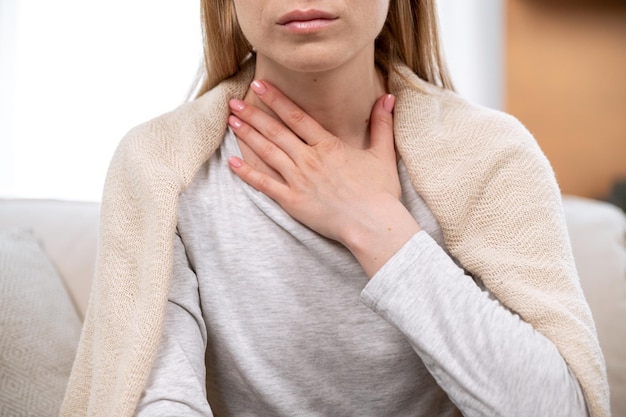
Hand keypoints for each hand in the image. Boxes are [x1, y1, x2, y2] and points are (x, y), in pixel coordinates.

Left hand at [228, 80, 420, 276]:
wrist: (372, 224)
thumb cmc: (380, 192)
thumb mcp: (383, 153)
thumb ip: (382, 124)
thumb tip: (388, 97)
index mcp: (328, 145)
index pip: (296, 117)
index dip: (276, 99)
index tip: (259, 85)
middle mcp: (309, 159)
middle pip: (275, 132)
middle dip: (254, 114)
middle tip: (234, 101)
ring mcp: (298, 180)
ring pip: (267, 153)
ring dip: (248, 136)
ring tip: (232, 121)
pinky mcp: (292, 201)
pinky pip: (265, 185)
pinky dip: (247, 173)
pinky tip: (232, 162)